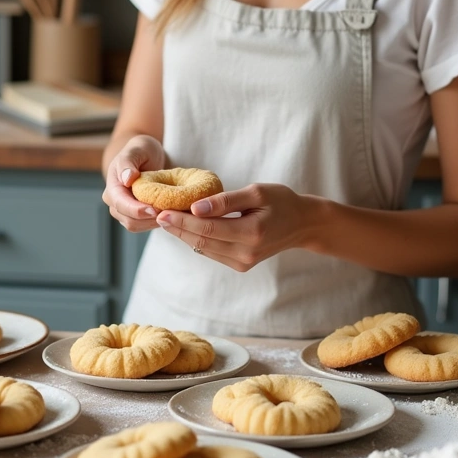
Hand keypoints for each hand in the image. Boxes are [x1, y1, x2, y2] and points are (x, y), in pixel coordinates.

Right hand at [102, 135, 165, 233]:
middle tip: (170, 213)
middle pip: (128, 219)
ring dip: (154, 223)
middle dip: (148, 219)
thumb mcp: (136, 149)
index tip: (154, 210)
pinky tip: (170, 214)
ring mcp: (123, 210)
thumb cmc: (141, 150)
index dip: (137, 210)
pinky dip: (156, 222)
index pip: (121, 204)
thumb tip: (126, 179)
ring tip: (172, 214)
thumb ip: (128, 162)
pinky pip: (144, 226)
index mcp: (112, 186)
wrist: (145, 155)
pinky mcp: (135, 216)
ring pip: (136, 226)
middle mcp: (114, 201)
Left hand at [154, 183, 317, 270]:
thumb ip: (226, 201)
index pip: (208, 228)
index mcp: (252, 233)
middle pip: (201, 241)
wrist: (302, 224)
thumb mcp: (256, 192)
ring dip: (183, 234)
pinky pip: (211, 252)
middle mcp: (246, 253)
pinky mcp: (240, 265)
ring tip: (165, 218)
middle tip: (155, 213)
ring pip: (203, 248)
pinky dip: (196, 239)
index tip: (162, 210)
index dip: (182, 220)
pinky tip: (184, 226)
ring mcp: (243, 262)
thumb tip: (196, 207)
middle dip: (177, 228)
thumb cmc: (281, 201)